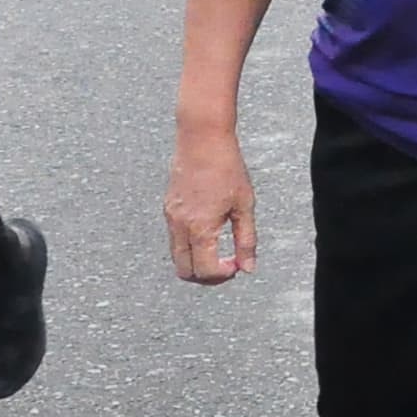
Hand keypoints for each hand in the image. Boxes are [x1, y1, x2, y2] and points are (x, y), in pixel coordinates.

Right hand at [165, 124, 257, 282]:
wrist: (201, 140)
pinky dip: (189, 246)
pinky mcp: (168, 209)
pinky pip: (174, 239)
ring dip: (196, 262)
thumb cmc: (227, 168)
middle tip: (226, 265)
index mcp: (200, 228)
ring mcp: (170, 218)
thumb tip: (248, 268)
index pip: (205, 270)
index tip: (236, 265)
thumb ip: (246, 239)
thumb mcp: (244, 205)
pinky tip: (209, 233)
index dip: (223, 275)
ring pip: (177, 257)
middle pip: (185, 271)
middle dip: (206, 276)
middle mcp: (179, 226)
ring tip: (219, 250)